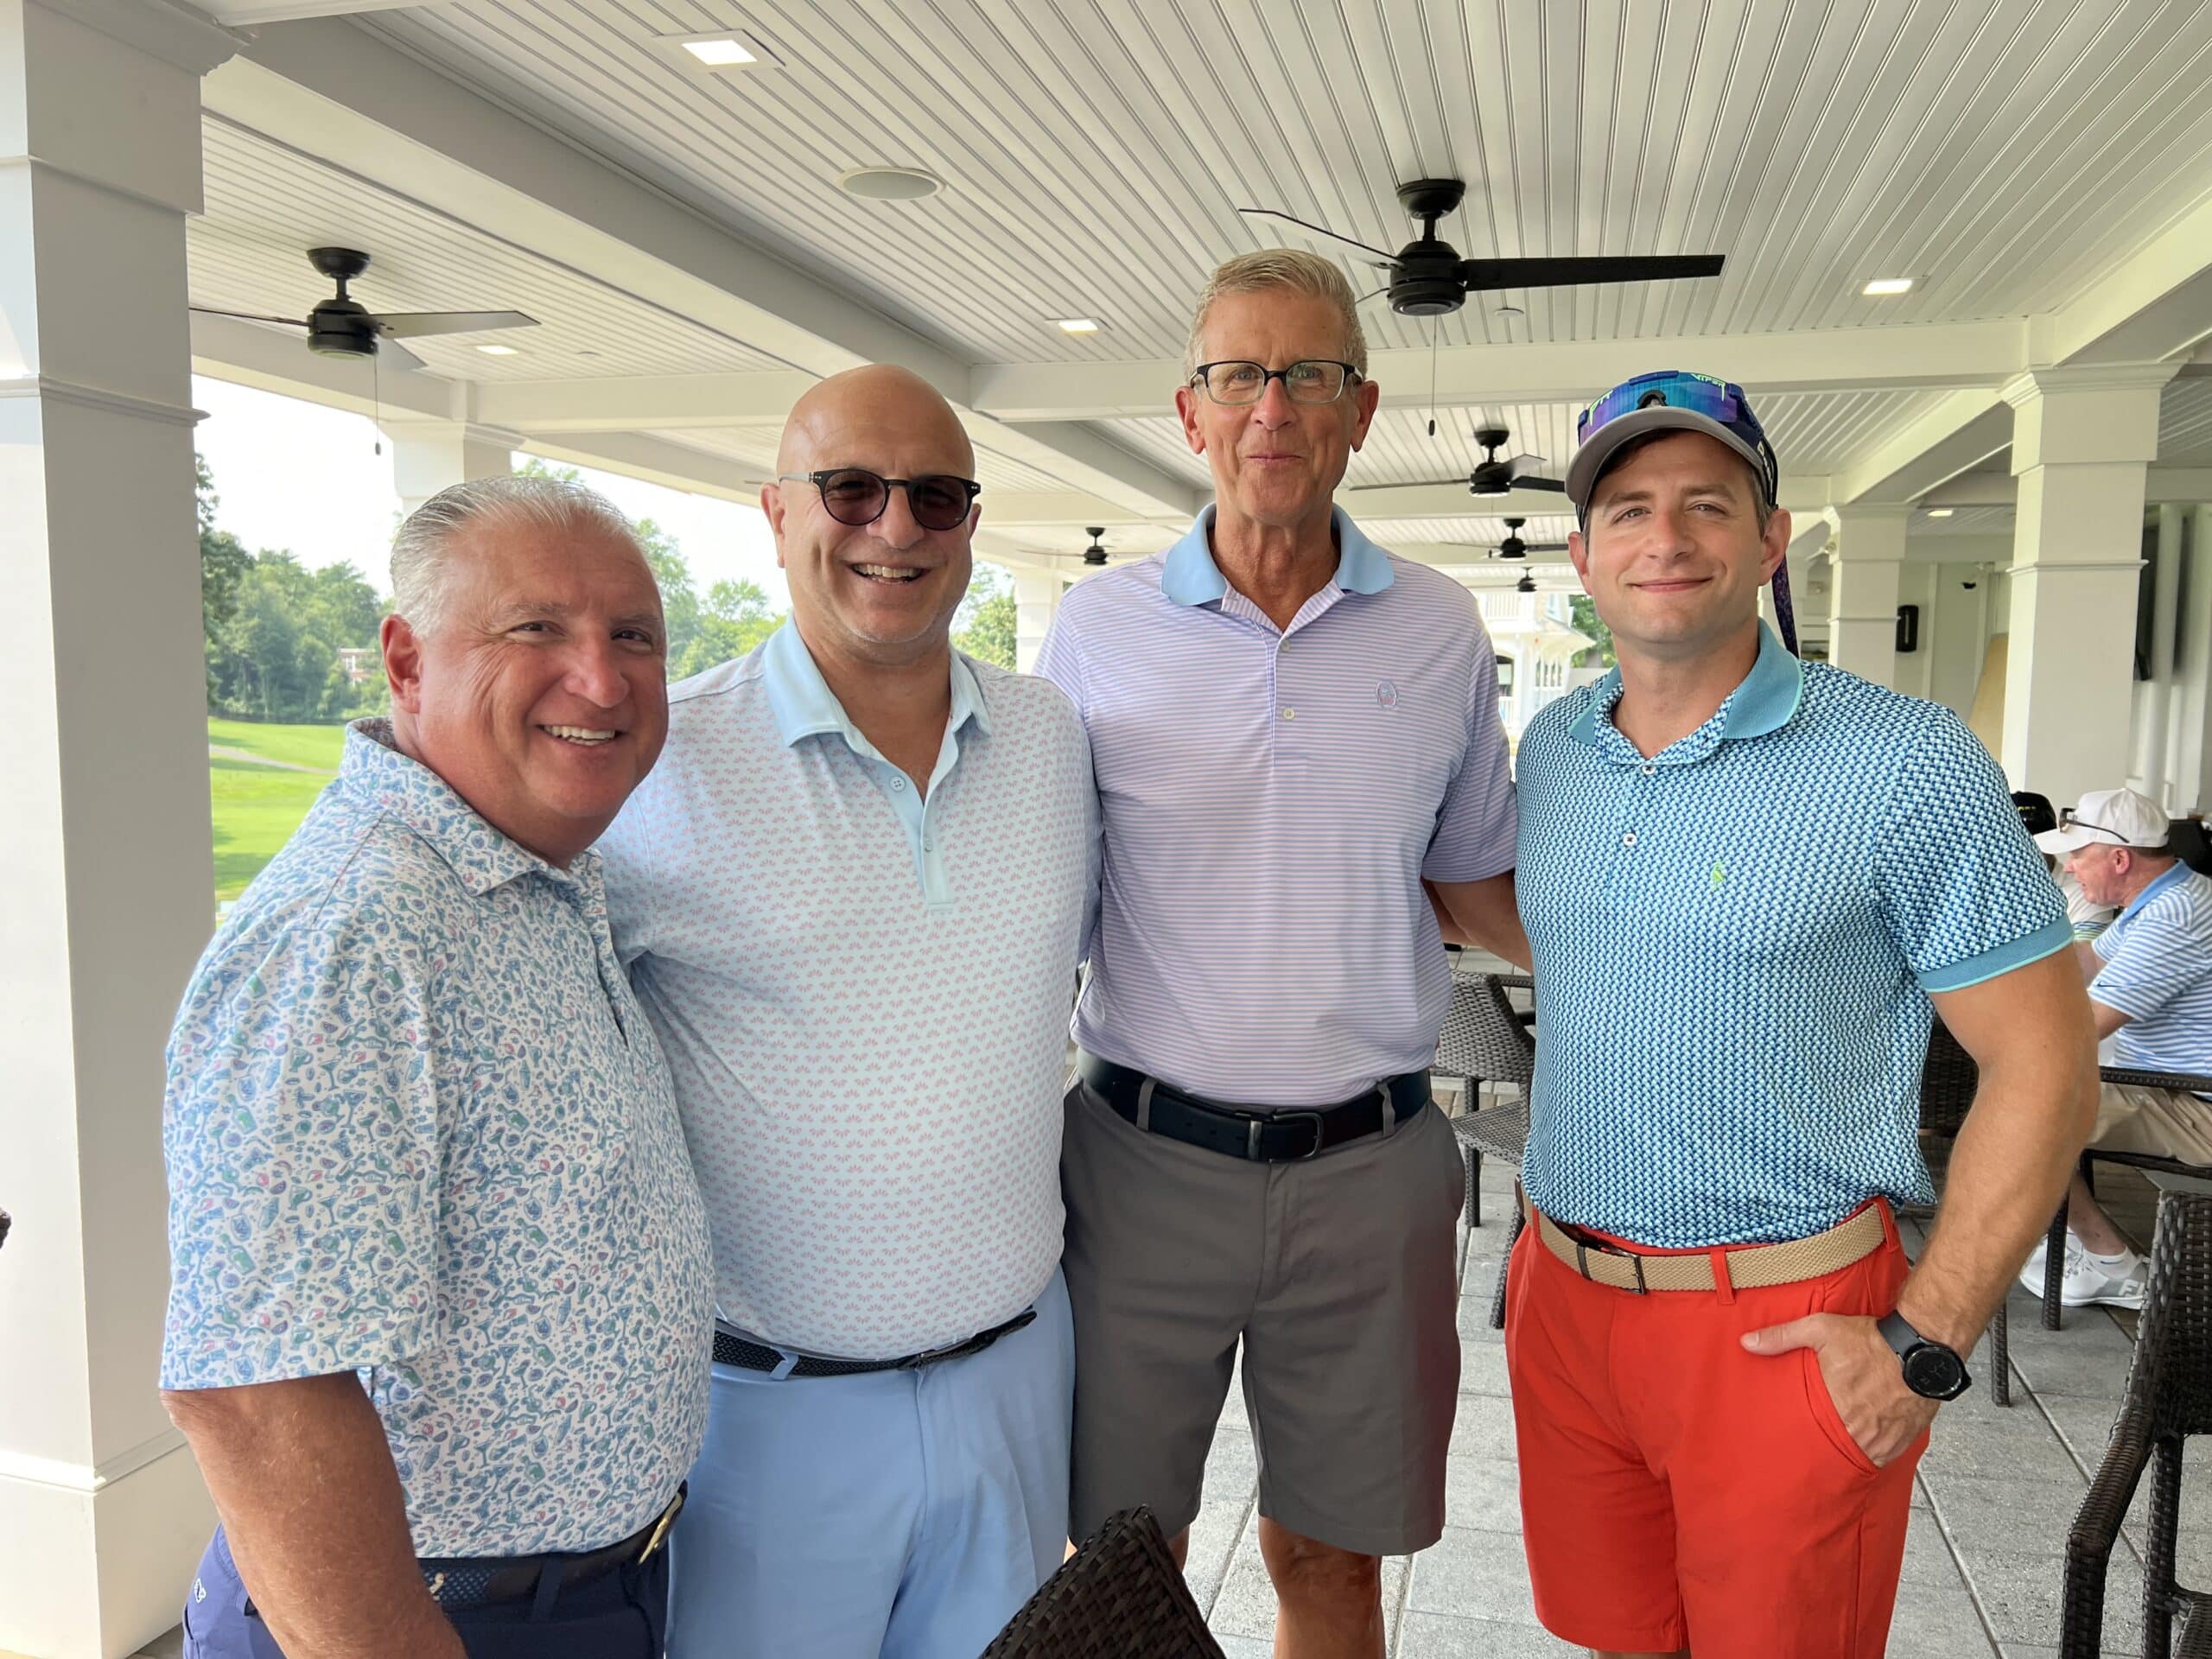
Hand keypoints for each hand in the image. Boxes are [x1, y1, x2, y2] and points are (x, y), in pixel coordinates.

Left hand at [1741, 1312, 1937, 1466]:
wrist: (1922, 1346)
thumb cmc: (1872, 1340)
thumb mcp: (1820, 1330)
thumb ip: (1782, 1337)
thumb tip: (1747, 1342)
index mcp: (1833, 1407)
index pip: (1808, 1435)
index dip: (1803, 1438)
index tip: (1796, 1439)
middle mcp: (1858, 1428)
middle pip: (1835, 1447)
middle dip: (1828, 1444)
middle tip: (1821, 1441)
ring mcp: (1883, 1437)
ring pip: (1861, 1455)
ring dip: (1852, 1449)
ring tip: (1845, 1442)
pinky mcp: (1904, 1438)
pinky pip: (1885, 1455)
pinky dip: (1877, 1450)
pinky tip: (1870, 1440)